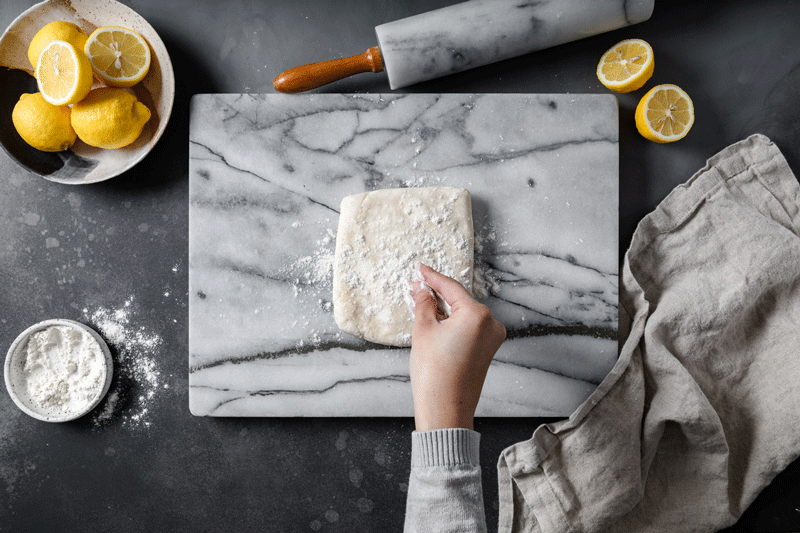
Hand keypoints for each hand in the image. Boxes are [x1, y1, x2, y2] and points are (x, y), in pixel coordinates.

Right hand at [409, 264, 506, 430]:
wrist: (445, 409)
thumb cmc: (435, 374)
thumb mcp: (423, 331)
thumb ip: (424, 303)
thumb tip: (422, 289)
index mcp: (477, 314)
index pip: (451, 288)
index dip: (432, 277)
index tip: (421, 269)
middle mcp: (491, 323)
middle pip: (460, 300)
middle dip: (438, 294)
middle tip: (418, 287)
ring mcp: (493, 338)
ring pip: (465, 314)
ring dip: (446, 309)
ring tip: (423, 305)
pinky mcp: (489, 350)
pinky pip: (470, 328)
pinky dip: (454, 323)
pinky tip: (438, 322)